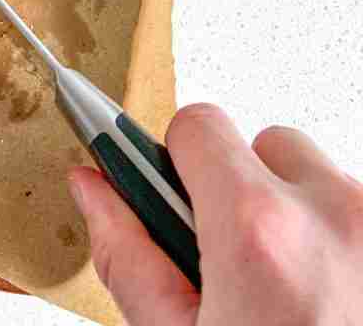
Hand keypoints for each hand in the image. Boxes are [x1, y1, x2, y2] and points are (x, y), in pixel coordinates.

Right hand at [69, 103, 362, 324]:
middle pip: (267, 145)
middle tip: (240, 269)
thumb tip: (91, 187)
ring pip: (321, 179)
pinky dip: (342, 241)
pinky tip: (333, 301)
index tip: (174, 196)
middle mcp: (335, 215)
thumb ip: (127, 256)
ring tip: (295, 297)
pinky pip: (358, 212)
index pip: (199, 125)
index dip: (176, 162)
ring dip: (300, 216)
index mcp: (260, 233)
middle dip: (244, 191)